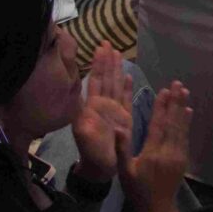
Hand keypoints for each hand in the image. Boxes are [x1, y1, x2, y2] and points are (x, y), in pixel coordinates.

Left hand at [72, 44, 134, 186]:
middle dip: (107, 61)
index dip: (99, 64)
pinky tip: (128, 76)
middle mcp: (103, 105)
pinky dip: (127, 87)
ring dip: (117, 69)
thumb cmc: (92, 154)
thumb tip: (84, 102)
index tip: (100, 47)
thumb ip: (84, 120)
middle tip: (108, 42)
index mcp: (92, 107)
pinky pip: (126, 99)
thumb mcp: (85, 137)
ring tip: (118, 53)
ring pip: (116, 85)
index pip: (97, 80)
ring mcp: (114, 111)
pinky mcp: (124, 119)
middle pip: (106, 78)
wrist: (100, 169)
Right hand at [122, 80, 191, 211]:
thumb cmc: (137, 190)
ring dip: (182, 108)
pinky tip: (188, 112)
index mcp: (152, 153)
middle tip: (178, 84)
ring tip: (184, 92)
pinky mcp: (183, 158)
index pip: (158, 125)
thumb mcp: (125, 171)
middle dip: (175, 102)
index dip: (161, 107)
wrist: (158, 209)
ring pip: (181, 127)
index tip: (164, 91)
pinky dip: (186, 123)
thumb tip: (118, 127)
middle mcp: (168, 151)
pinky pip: (185, 137)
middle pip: (173, 122)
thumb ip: (122, 149)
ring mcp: (178, 154)